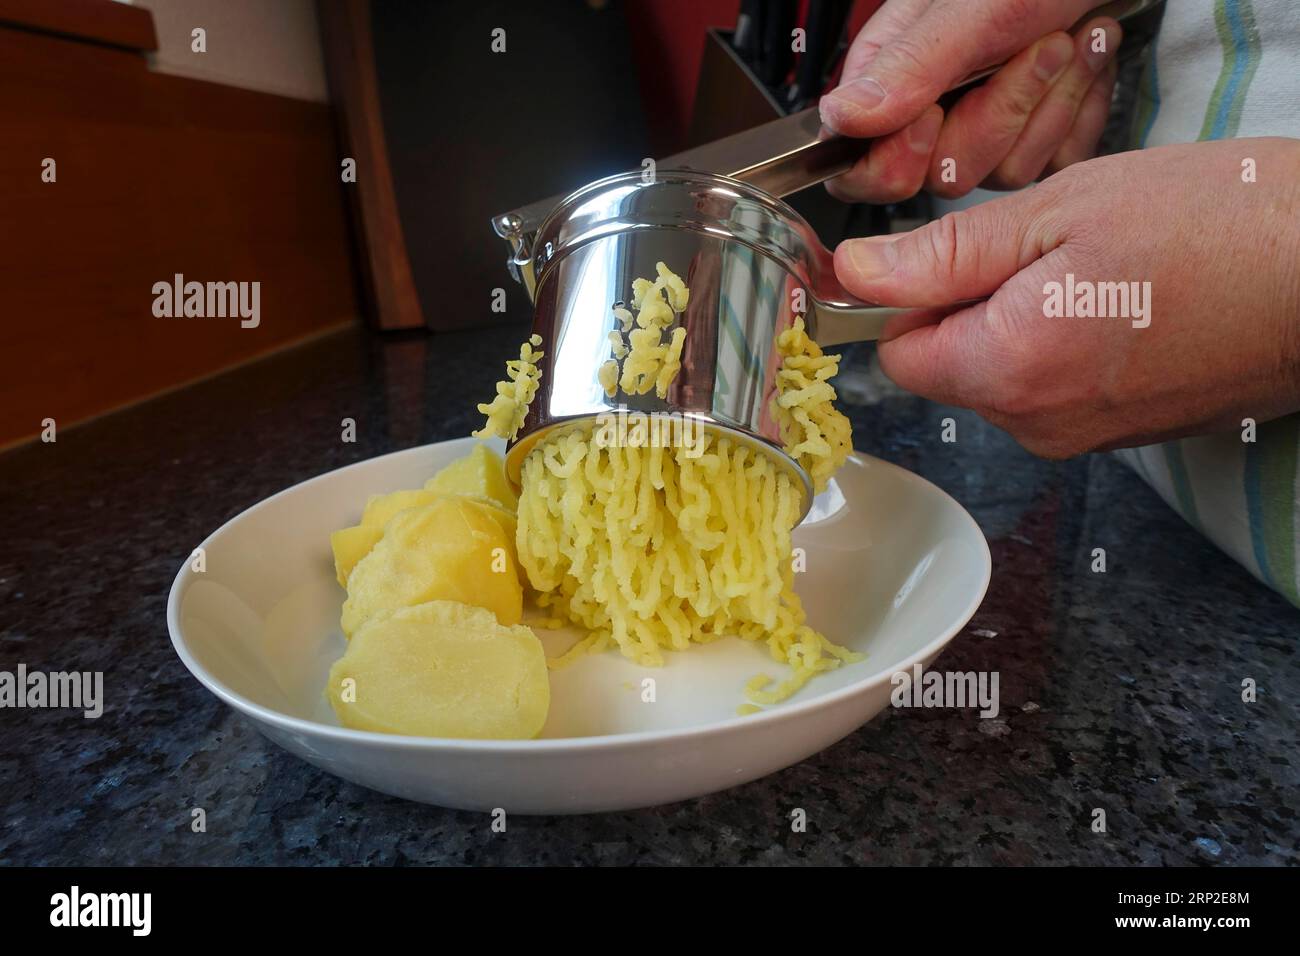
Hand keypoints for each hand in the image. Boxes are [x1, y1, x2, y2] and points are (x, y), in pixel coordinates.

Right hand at [821, 0, 1120, 201]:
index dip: (894, 161)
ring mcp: (986, 126)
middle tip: (1034, 48)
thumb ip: (910, 64)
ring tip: (1069, 40)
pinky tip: (1086, 62)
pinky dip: (1079, 113)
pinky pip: (1051, 164)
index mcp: (892, 74)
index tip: (933, 114)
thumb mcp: (974, 5)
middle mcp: (932, 106)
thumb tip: (840, 117)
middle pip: (941, 176)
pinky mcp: (1036, 135)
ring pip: (1002, 173)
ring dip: (1050, 103)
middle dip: (998, 115)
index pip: (857, 166)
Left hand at [832, 139, 1299, 456]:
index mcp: (1008, 368)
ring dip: (1024, 325)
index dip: (915, 298)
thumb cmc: (1214, 226)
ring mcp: (1083, 439)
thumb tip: (854, 274)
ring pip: (1003, 379)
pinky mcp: (1120, 436)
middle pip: (951, 369)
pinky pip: (1054, 392)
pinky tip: (1124, 305)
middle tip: (1050, 251)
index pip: (899, 354)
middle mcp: (1037, 424)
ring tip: (1100, 275)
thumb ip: (944, 255)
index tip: (955, 256)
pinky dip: (1068, 348)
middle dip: (974, 309)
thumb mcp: (1060, 212)